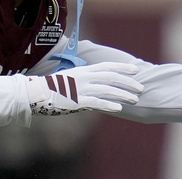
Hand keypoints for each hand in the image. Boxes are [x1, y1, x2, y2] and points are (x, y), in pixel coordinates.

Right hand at [27, 62, 142, 115]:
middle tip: (141, 89)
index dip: (123, 67)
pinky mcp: (76, 100)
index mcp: (84, 71)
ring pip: (106, 90)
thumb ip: (90, 82)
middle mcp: (84, 77)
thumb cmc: (58, 88)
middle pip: (111, 78)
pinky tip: (119, 108)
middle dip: (128, 83)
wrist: (38, 94)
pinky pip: (96, 102)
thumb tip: (107, 88)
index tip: (136, 70)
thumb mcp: (74, 80)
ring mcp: (81, 88)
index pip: (107, 66)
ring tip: (135, 100)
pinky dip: (108, 104)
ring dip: (122, 95)